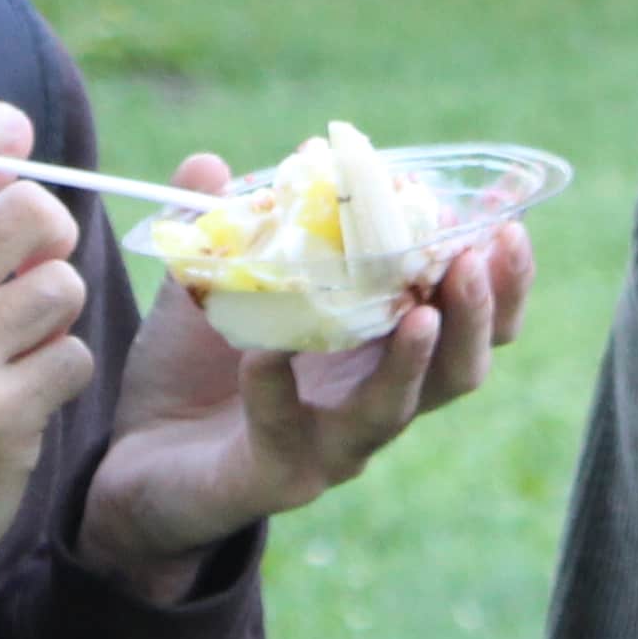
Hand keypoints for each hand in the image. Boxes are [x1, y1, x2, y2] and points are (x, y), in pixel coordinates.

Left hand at [75, 151, 533, 596]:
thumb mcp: (208, 287)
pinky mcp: (276, 475)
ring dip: (414, 362)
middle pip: (459, 369)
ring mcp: (329, 445)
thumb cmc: (192, 370)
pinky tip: (264, 357)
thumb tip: (206, 163)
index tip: (505, 224)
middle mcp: (370, 398)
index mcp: (377, 347)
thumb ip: (220, 228)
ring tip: (420, 313)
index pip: (464, 318)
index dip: (499, 280)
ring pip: (394, 412)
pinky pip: (286, 433)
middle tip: (479, 256)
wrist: (132, 459)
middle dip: (480, 314)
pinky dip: (277, 391)